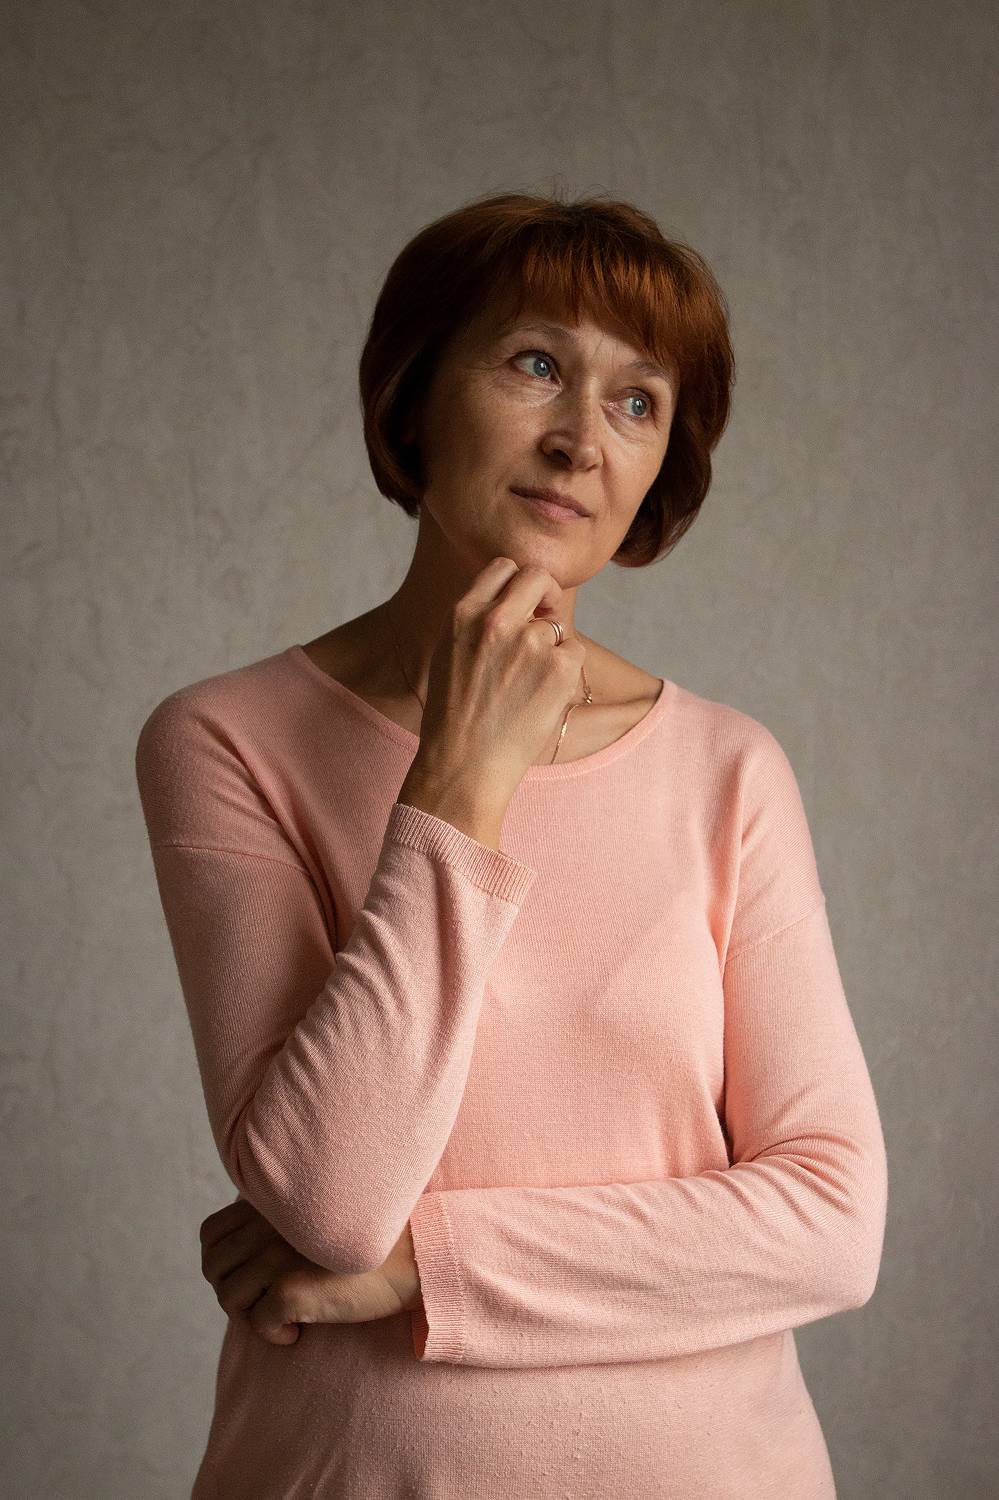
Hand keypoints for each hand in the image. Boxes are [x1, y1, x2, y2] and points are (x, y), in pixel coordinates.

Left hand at [199, 1197, 422, 1345]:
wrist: (416, 1258)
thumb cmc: (370, 1243)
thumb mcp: (315, 1218)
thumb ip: (277, 1224)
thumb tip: (240, 1259)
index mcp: (272, 1203)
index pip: (210, 1235)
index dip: (222, 1263)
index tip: (253, 1279)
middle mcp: (269, 1223)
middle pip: (215, 1269)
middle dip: (235, 1294)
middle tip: (268, 1304)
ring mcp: (278, 1254)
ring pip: (230, 1297)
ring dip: (252, 1315)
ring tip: (285, 1317)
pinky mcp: (292, 1288)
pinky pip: (258, 1322)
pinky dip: (273, 1336)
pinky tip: (300, 1332)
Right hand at [410, 557, 587, 802]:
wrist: (463, 765)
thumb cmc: (454, 718)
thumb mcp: (448, 654)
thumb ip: (476, 620)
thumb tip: (514, 600)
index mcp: (463, 614)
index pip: (503, 567)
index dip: (518, 584)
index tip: (523, 606)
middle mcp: (496, 620)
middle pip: (538, 577)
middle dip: (547, 596)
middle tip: (545, 623)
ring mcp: (530, 643)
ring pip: (559, 625)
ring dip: (552, 649)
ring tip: (528, 687)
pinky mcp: (559, 667)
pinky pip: (576, 651)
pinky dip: (566, 672)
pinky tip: (541, 698)